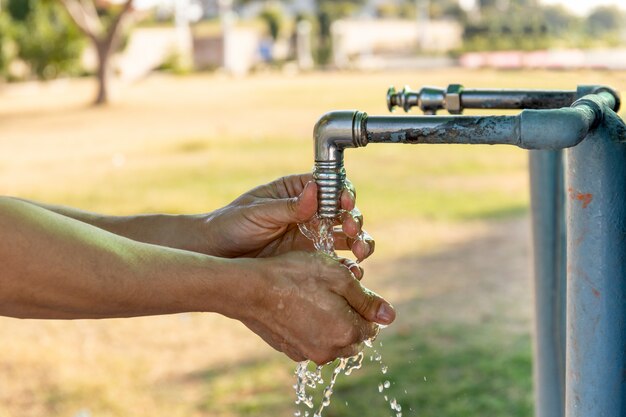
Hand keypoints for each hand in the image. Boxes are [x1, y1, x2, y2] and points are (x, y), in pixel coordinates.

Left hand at [203, 174, 374, 260]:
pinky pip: (336, 263)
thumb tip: (315, 190)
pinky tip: (353, 274)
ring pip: (348, 238)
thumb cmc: (233, 225)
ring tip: (361, 253)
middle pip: (345, 213)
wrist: (218, 256)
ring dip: (360, 242)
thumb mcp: (258, 212)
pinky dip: (349, 268)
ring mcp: (313, 238)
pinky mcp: (312, 262)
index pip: (330, 187)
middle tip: (352, 230)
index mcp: (298, 192)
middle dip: (355, 220)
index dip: (344, 193)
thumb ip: (288, 206)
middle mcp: (311, 213)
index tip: (345, 203)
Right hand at [240, 251, 394, 364]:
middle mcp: (331, 350)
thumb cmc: (295, 276)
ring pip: (333, 341)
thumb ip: (366, 299)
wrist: (251, 289)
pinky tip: (299, 308)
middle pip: (354, 337)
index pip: (372, 326)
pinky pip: (312, 342)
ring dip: (331, 323)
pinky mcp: (291, 351)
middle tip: (330, 291)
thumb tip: (390, 316)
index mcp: (348, 331)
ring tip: (314, 298)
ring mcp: (309, 353)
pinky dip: (312, 329)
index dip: (363, 304)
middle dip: (349, 316)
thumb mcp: (337, 277)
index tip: (347, 288)